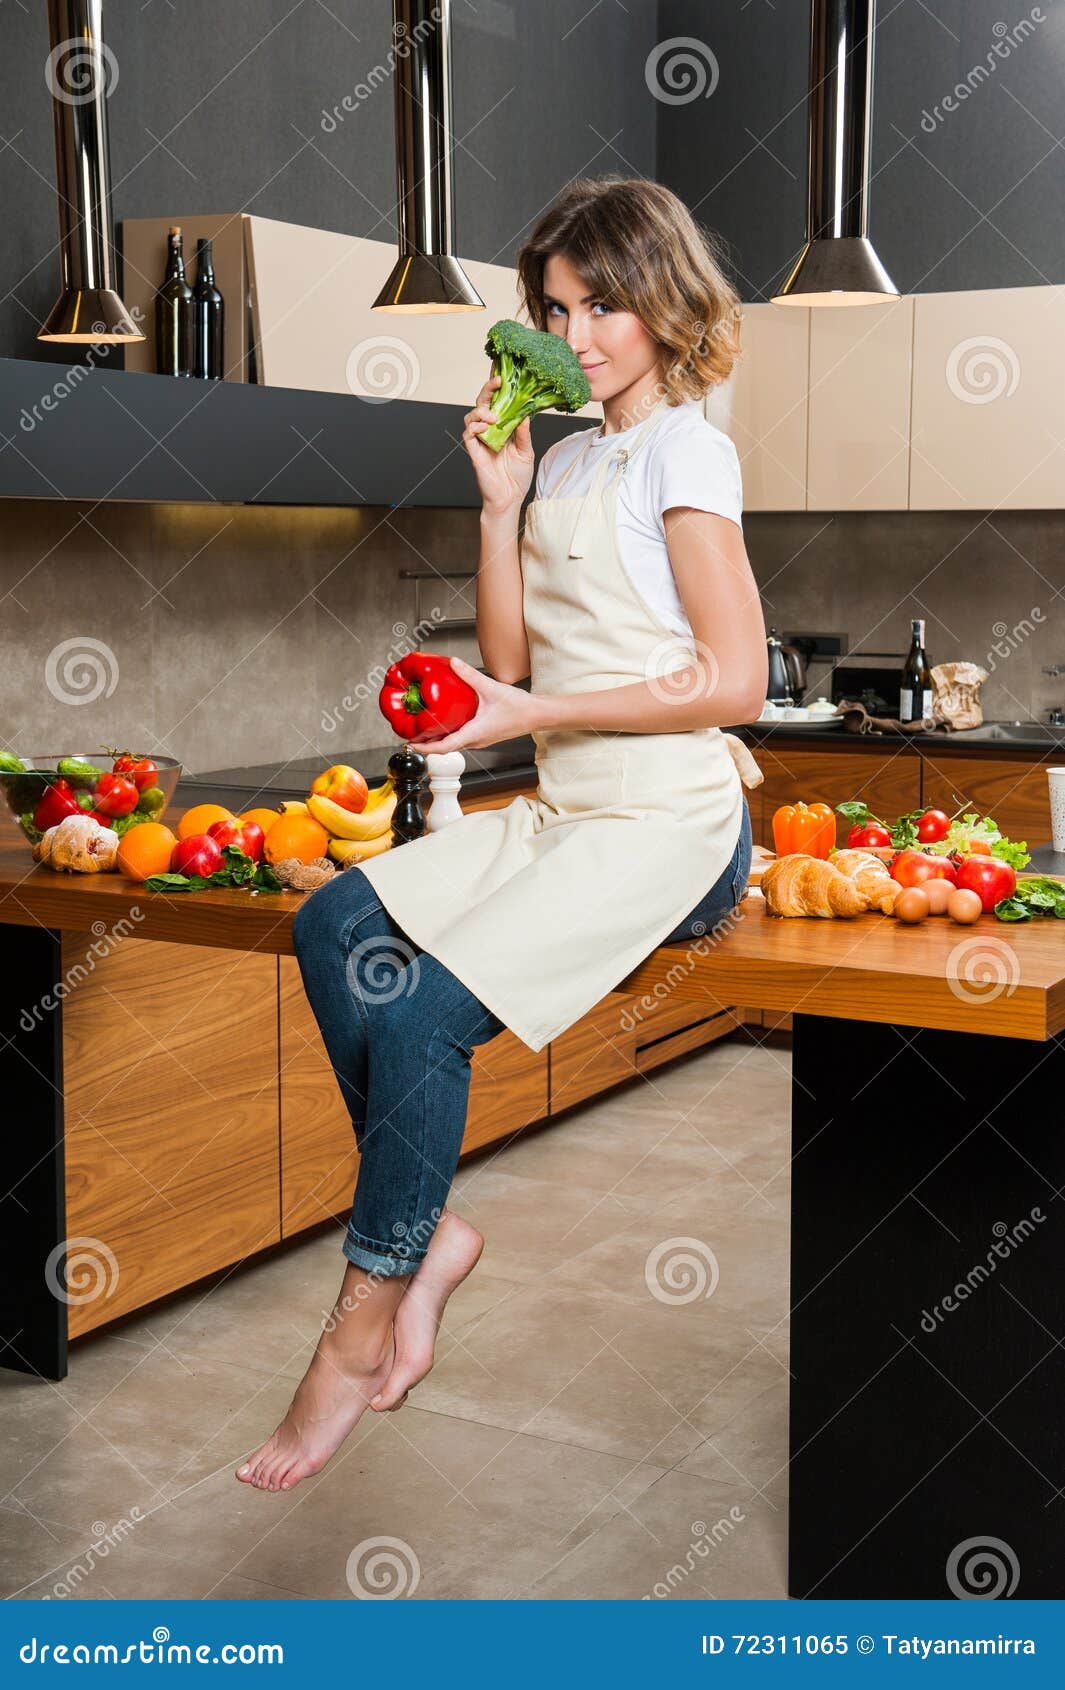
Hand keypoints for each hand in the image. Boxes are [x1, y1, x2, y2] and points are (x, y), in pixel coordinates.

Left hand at [417, 656, 540, 753]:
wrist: (537, 715)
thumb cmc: (519, 707)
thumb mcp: (491, 688)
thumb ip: (470, 675)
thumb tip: (453, 663)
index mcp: (474, 734)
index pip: (444, 747)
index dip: (425, 748)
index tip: (411, 744)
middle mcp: (475, 741)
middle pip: (444, 748)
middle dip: (425, 744)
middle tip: (409, 736)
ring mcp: (479, 740)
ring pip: (452, 744)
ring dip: (436, 740)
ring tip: (421, 730)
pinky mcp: (483, 735)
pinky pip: (460, 739)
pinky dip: (447, 735)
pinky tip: (443, 723)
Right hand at [463, 374, 533, 515]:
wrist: (509, 498)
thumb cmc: (517, 477)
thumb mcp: (527, 451)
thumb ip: (524, 432)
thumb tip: (524, 413)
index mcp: (504, 427)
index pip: (500, 402)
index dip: (499, 386)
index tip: (503, 369)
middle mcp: (490, 429)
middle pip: (483, 402)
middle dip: (489, 389)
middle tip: (499, 381)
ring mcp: (480, 439)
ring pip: (472, 414)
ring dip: (482, 410)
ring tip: (493, 416)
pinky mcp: (473, 450)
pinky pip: (468, 432)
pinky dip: (475, 425)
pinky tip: (485, 426)